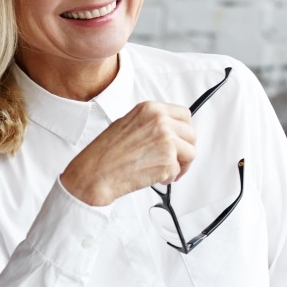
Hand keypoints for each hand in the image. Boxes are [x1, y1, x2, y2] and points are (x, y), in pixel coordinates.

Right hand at [60, 101, 195, 206]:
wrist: (95, 173)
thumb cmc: (105, 153)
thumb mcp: (126, 124)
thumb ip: (150, 123)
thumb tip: (169, 132)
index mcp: (150, 109)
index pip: (184, 114)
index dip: (184, 130)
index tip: (181, 139)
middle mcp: (160, 121)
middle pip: (191, 134)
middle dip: (185, 149)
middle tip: (175, 159)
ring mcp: (166, 140)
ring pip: (191, 153)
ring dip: (180, 165)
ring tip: (163, 170)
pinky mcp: (168, 161)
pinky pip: (178, 171)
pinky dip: (168, 178)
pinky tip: (151, 176)